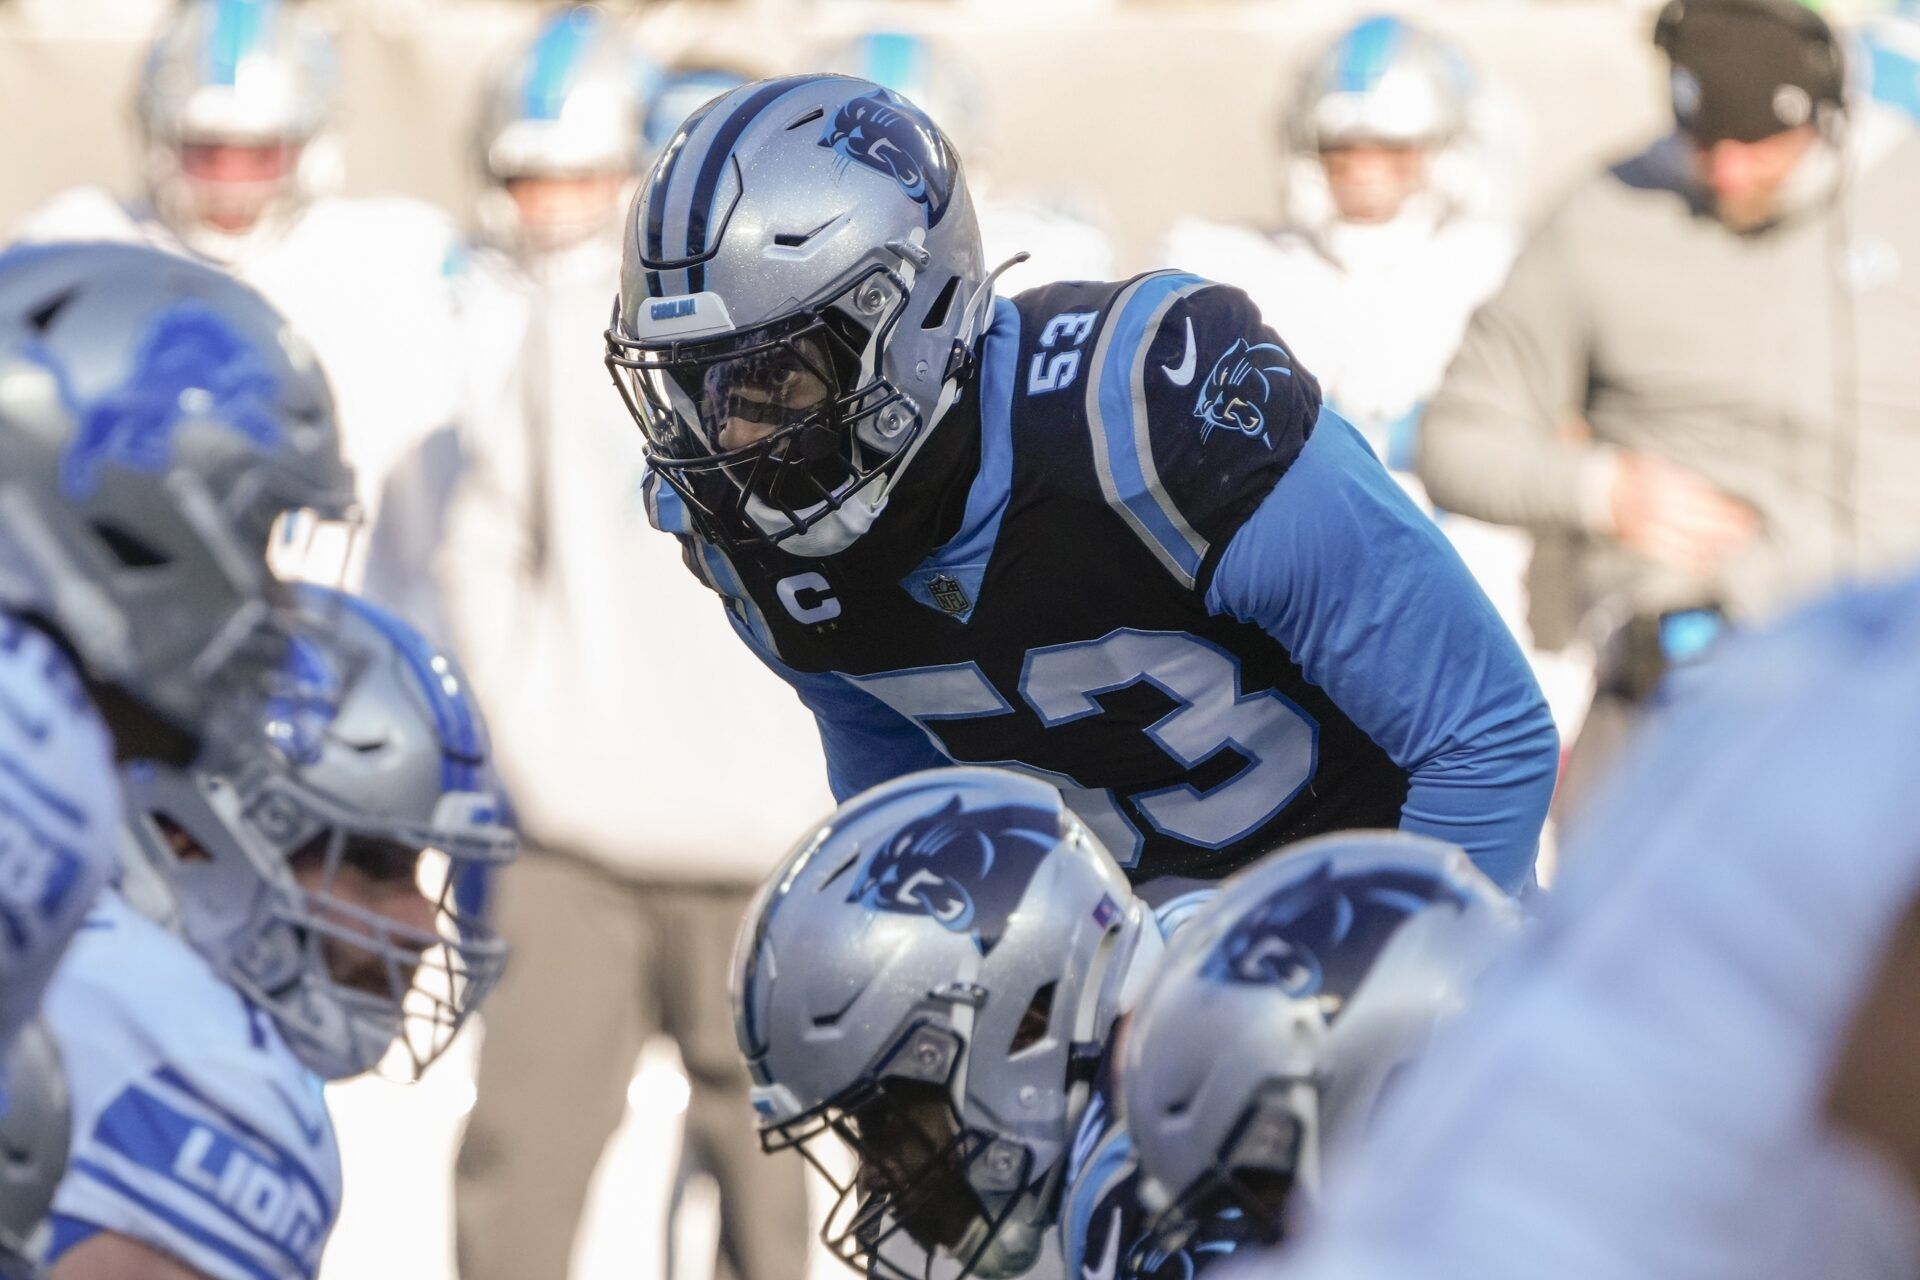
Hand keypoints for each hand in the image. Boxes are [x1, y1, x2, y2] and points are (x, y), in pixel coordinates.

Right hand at [1606, 452, 1759, 577]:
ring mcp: (1651, 528)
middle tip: (1748, 533)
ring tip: (1734, 548)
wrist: (1600, 492)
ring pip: (1689, 541)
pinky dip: (1691, 562)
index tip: (1747, 516)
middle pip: (1702, 522)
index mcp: (1667, 485)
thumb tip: (1718, 495)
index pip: (1707, 501)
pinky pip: (1670, 556)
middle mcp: (1661, 507)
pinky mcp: (1642, 543)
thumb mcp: (1661, 467)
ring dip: (1714, 547)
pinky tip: (1707, 565)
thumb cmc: (1636, 476)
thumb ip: (1686, 479)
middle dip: (1728, 530)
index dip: (1729, 511)